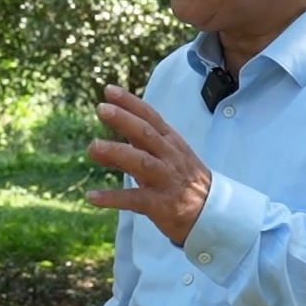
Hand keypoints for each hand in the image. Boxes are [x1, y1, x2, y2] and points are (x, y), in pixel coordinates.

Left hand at [86, 84, 211, 245]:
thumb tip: (93, 147)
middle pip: (146, 134)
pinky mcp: (161, 204)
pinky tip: (92, 196)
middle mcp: (170, 158)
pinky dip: (113, 198)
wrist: (212, 215)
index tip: (109, 90)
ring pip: (141, 163)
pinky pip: (135, 199)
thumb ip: (125, 154)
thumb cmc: (181, 183)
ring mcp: (166, 180)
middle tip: (101, 108)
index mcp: (171, 143)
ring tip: (92, 146)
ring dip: (117, 152)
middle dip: (124, 120)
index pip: (151, 117)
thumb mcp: (158, 162)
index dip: (131, 103)